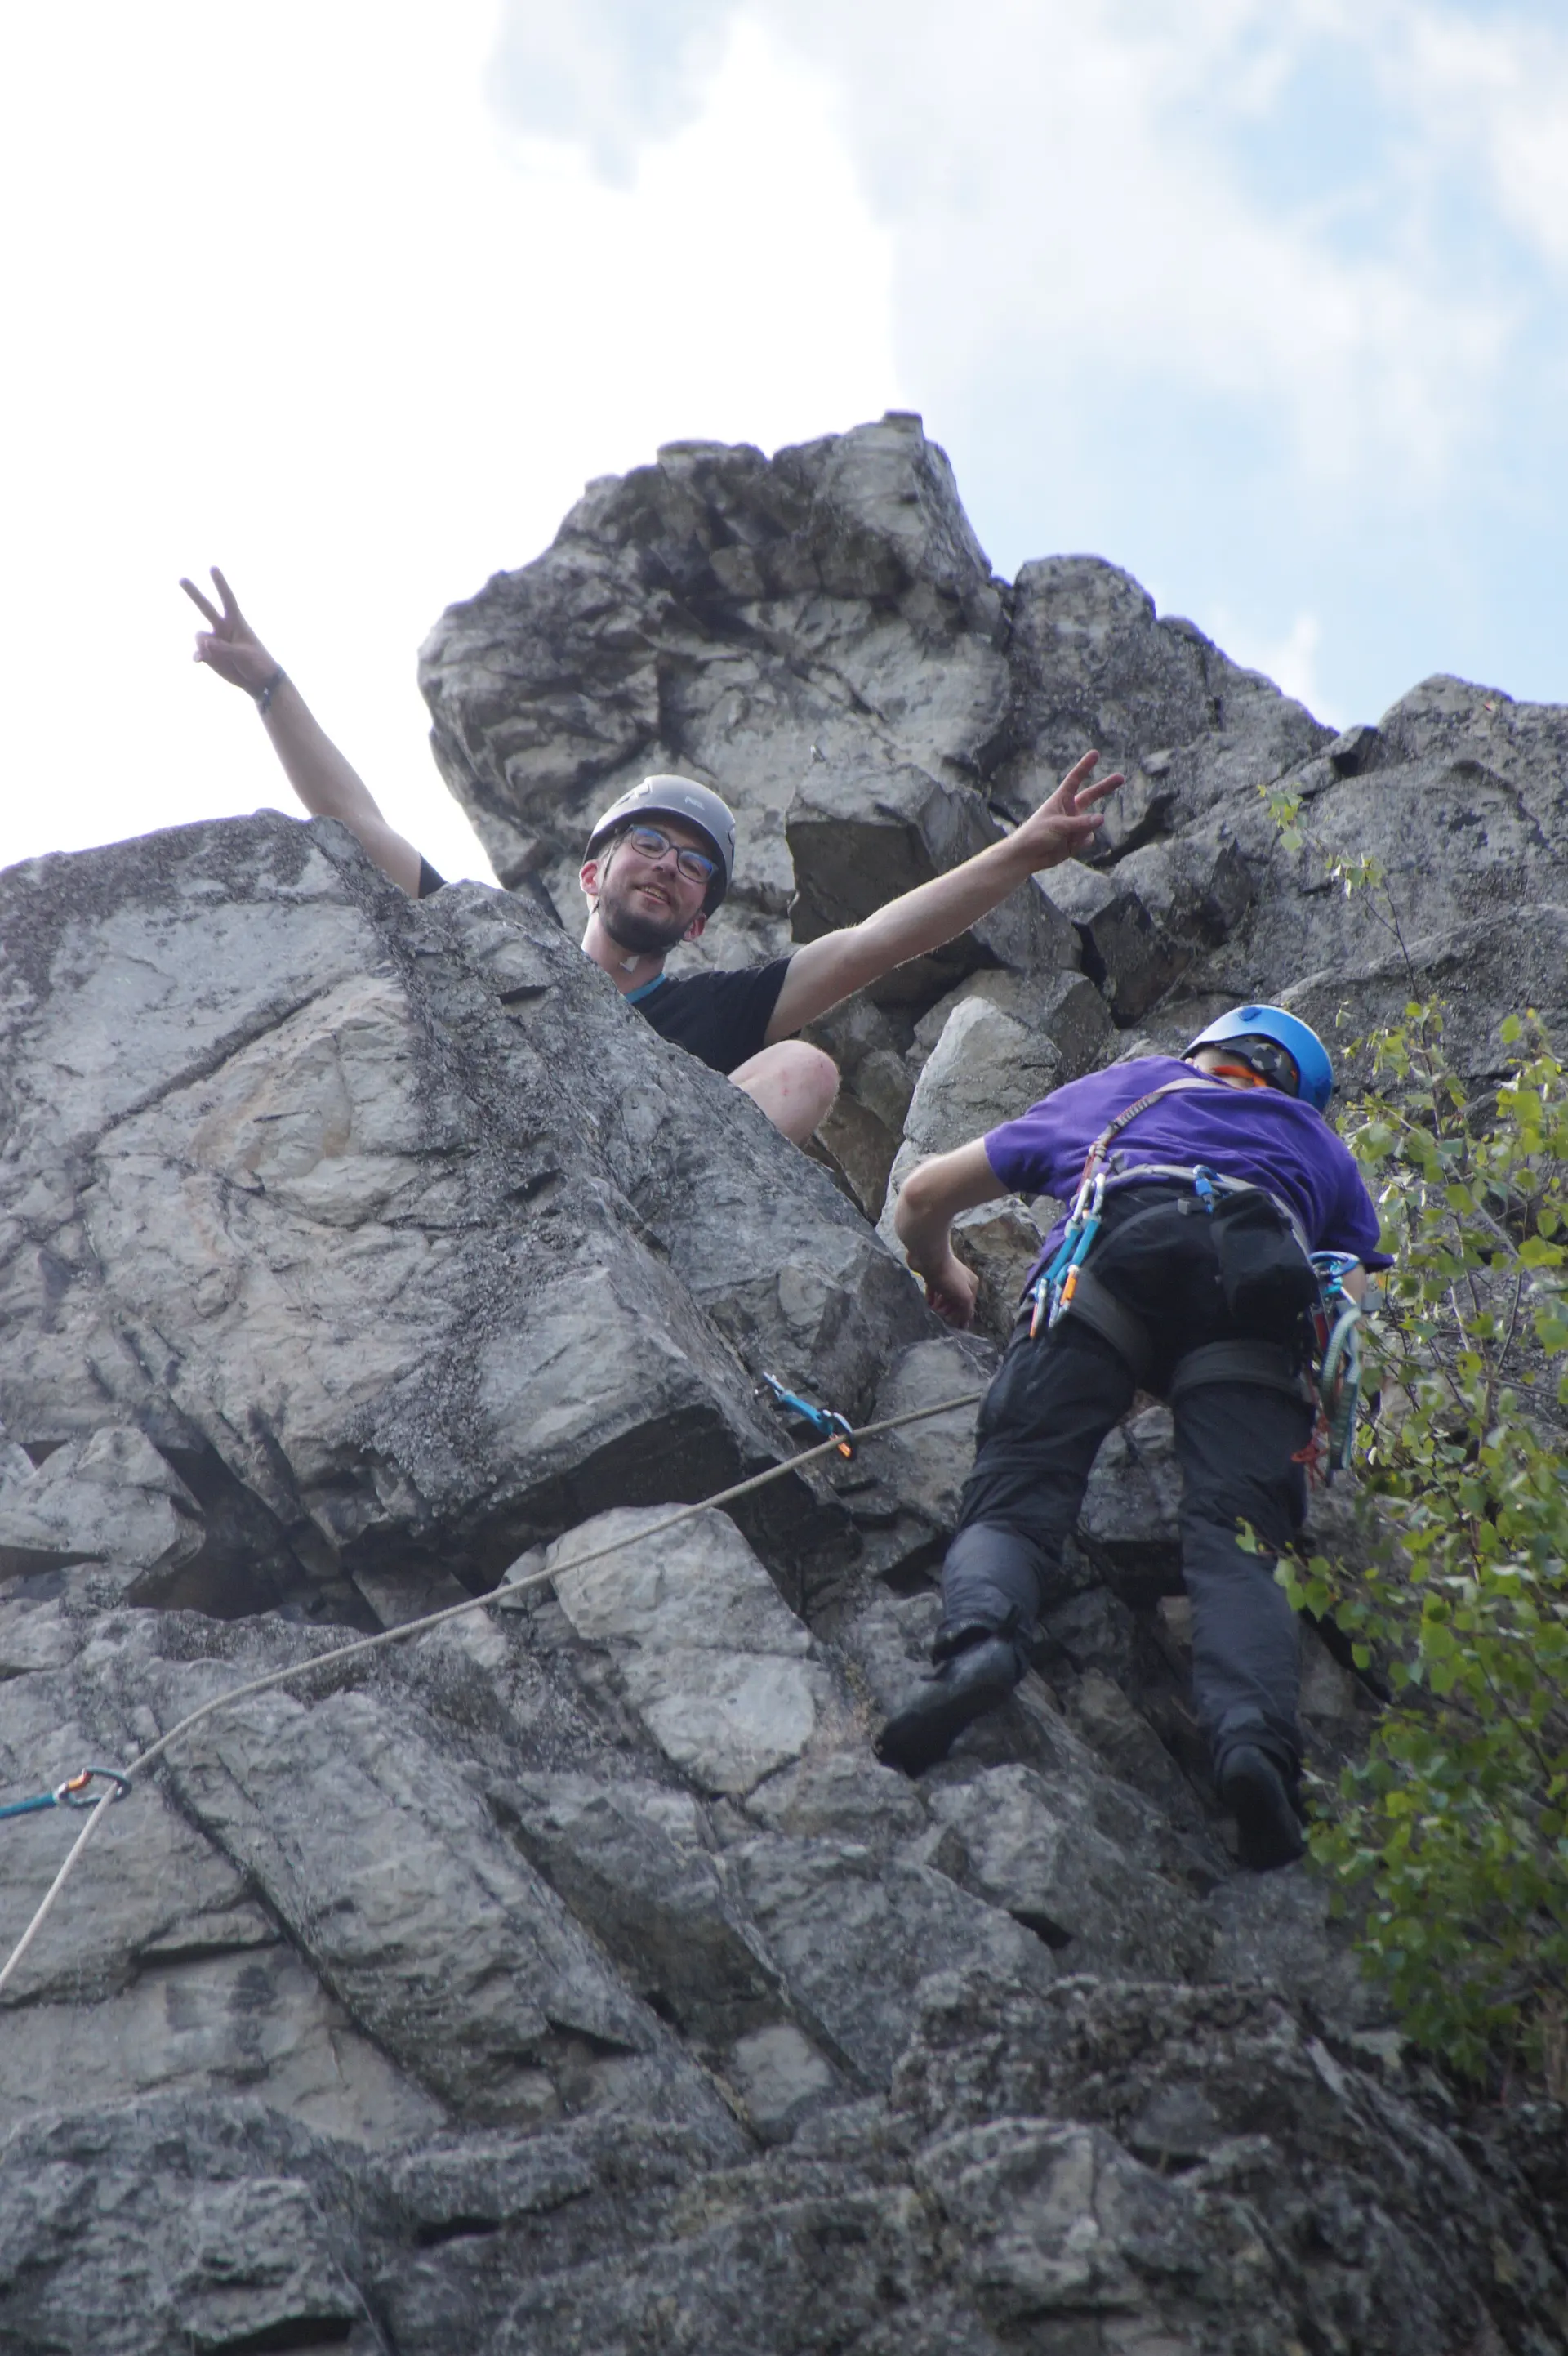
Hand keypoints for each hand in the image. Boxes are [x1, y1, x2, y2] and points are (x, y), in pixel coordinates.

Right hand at [180, 566, 279, 697]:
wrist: (259, 682)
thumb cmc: (258, 664)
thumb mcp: (244, 655)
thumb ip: (224, 647)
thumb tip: (205, 641)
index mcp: (237, 623)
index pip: (228, 599)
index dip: (220, 584)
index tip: (213, 568)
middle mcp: (223, 628)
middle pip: (206, 607)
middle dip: (194, 593)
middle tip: (181, 578)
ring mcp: (215, 641)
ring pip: (200, 636)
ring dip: (203, 645)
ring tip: (216, 656)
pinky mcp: (210, 655)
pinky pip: (199, 651)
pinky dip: (198, 655)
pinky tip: (197, 660)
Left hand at [918, 1250, 980, 1329]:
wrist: (930, 1257)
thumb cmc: (949, 1277)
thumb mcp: (963, 1296)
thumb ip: (966, 1311)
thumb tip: (965, 1325)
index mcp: (971, 1284)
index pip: (968, 1304)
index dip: (961, 1316)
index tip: (953, 1326)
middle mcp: (960, 1280)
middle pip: (956, 1300)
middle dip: (949, 1311)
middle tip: (941, 1319)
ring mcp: (946, 1277)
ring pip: (945, 1296)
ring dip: (940, 1306)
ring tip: (934, 1313)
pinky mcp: (932, 1276)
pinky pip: (933, 1290)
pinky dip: (931, 1298)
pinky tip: (928, 1304)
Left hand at [1007, 751, 1123, 869]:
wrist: (1027, 857)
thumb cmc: (1035, 835)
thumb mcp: (1058, 826)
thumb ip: (1081, 823)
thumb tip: (1102, 818)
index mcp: (1060, 799)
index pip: (1075, 779)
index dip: (1085, 766)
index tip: (1095, 753)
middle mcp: (1070, 809)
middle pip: (1091, 795)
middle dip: (1105, 787)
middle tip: (1121, 778)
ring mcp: (1075, 824)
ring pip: (1091, 824)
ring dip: (1083, 832)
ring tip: (1066, 838)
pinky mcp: (1076, 839)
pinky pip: (1088, 838)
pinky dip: (1081, 843)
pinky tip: (1068, 847)